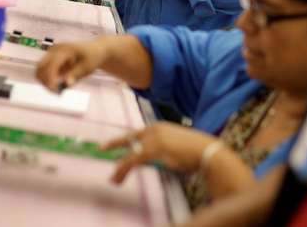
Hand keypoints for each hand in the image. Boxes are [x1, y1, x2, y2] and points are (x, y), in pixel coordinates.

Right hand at [35, 41, 108, 89]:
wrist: (95, 50)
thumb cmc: (92, 57)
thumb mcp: (88, 67)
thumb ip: (76, 75)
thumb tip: (67, 84)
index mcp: (65, 49)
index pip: (52, 64)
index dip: (50, 77)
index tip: (54, 89)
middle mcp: (55, 50)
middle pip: (41, 66)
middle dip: (45, 81)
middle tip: (55, 92)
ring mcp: (51, 53)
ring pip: (40, 70)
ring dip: (45, 81)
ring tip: (57, 90)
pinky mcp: (50, 59)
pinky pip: (43, 71)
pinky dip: (47, 80)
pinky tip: (57, 85)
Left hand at [101, 123, 217, 183]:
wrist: (206, 151)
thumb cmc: (197, 150)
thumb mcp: (177, 144)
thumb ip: (165, 147)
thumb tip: (158, 158)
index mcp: (160, 127)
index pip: (139, 133)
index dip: (128, 139)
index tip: (120, 143)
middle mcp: (154, 130)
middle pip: (129, 138)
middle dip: (114, 144)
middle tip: (101, 148)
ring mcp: (151, 140)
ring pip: (129, 154)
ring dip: (120, 168)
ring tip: (114, 178)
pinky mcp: (151, 151)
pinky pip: (131, 162)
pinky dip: (122, 171)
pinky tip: (118, 178)